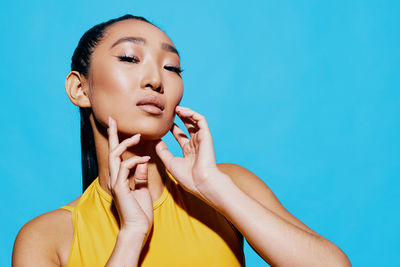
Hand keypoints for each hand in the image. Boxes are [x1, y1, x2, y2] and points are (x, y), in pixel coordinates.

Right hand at [107, 116, 153, 235]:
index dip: (117, 140)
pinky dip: (136, 161)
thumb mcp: (142, 189)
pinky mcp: (120, 188)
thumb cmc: (140, 211)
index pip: (116, 155)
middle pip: (111, 151)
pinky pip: (125, 168)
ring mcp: (116, 182)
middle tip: (113, 119)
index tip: (118, 126)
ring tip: (137, 136)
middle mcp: (115, 178)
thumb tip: (142, 162)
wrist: (137, 228)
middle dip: (113, 134)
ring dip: (125, 144)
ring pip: (115, 156)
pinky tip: (146, 158)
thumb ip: (140, 175)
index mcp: (119, 177)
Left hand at [155, 106, 220, 199]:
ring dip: (186, 113)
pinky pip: (201, 120)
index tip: (162, 123)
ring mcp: (201, 139)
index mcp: (189, 152)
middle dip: (180, 118)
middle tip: (170, 111)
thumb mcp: (170, 162)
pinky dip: (192, 114)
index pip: (181, 136)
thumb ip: (162, 151)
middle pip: (188, 126)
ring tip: (176, 108)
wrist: (201, 182)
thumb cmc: (188, 177)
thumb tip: (155, 141)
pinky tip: (182, 111)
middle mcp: (196, 144)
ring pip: (195, 121)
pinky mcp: (206, 136)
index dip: (172, 128)